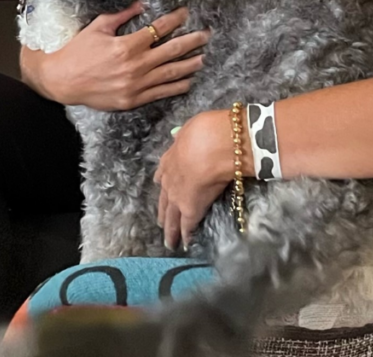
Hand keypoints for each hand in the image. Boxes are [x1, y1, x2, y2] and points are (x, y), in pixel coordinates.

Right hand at [20, 1, 208, 110]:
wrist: (62, 81)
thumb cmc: (77, 51)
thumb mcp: (98, 28)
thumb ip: (122, 16)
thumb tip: (142, 4)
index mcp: (126, 45)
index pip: (158, 30)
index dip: (175, 20)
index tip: (186, 13)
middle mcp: (135, 66)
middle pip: (171, 51)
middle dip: (191, 41)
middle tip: (206, 35)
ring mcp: (135, 85)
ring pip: (170, 74)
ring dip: (189, 65)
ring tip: (203, 57)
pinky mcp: (133, 100)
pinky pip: (160, 93)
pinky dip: (176, 87)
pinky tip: (188, 81)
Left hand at [154, 109, 252, 250]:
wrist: (212, 145)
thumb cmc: (204, 131)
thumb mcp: (188, 129)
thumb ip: (184, 137)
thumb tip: (181, 137)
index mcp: (169, 158)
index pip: (163, 174)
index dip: (163, 183)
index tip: (161, 188)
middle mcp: (169, 179)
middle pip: (163, 200)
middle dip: (162, 213)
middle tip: (160, 225)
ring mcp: (178, 196)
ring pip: (171, 216)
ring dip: (170, 229)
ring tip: (169, 241)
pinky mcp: (191, 209)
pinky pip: (187, 225)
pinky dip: (186, 235)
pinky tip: (185, 243)